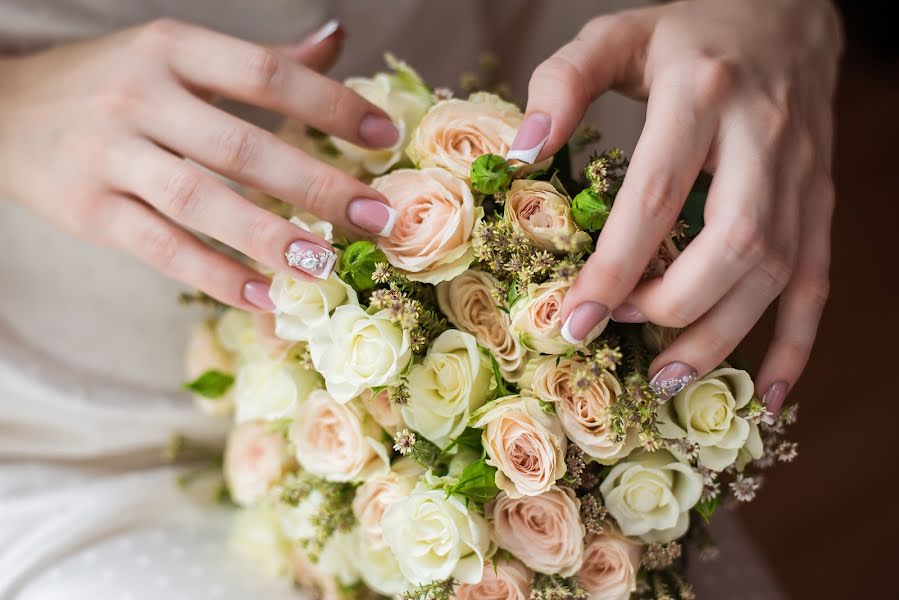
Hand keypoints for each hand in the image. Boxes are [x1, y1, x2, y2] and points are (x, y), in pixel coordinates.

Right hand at [0, 19, 399, 311]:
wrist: (4, 112)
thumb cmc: (110, 84)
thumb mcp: (176, 56)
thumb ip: (257, 60)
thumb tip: (337, 39)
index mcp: (171, 49)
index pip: (264, 73)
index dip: (330, 104)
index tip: (384, 137)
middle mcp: (139, 97)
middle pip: (240, 146)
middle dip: (315, 185)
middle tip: (375, 218)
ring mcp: (110, 156)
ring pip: (200, 202)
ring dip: (268, 237)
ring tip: (325, 267)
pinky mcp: (90, 213)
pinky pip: (162, 249)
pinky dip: (216, 276)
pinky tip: (266, 297)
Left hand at [511, 0, 842, 410]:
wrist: (784, 9)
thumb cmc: (687, 31)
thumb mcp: (613, 36)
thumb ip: (561, 84)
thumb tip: (522, 154)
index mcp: (701, 94)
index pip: (656, 196)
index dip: (615, 267)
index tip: (573, 320)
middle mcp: (762, 136)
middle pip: (733, 244)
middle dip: (674, 307)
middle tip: (622, 337)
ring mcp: (801, 171)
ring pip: (777, 271)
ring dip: (724, 336)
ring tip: (670, 379)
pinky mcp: (820, 197)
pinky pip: (818, 279)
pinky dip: (796, 343)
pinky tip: (770, 394)